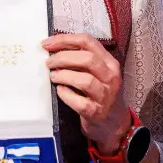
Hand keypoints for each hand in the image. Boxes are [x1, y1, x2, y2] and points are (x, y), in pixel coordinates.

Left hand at [44, 33, 128, 151]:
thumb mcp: (99, 73)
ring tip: (53, 76)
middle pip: (87, 59)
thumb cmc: (101, 94)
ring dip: (64, 75)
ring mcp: (105, 96)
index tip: (48, 43)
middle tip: (49, 62)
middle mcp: (111, 77)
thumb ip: (83, 60)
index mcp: (110, 62)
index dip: (65, 40)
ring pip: (84, 80)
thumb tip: (55, 49)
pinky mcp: (96, 112)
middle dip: (63, 58)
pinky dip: (66, 94)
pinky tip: (60, 91)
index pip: (88, 42)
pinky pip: (79, 101)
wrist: (114, 123)